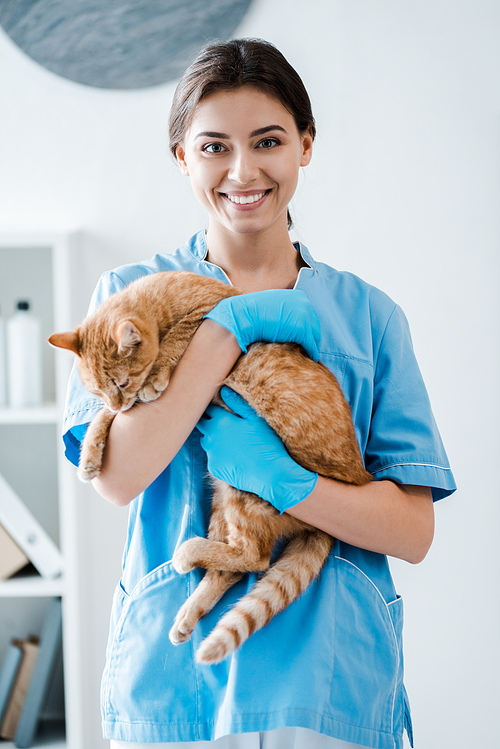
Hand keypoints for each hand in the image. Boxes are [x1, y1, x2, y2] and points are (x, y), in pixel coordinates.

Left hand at [197, 386, 317, 513]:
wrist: (269, 474)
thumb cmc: (265, 443)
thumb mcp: (255, 419)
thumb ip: (237, 403)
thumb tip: (223, 390)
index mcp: (220, 421)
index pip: (207, 408)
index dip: (211, 406)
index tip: (217, 407)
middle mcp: (211, 436)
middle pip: (201, 423)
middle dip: (207, 420)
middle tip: (221, 422)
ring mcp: (210, 453)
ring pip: (205, 440)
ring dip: (212, 437)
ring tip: (228, 440)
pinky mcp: (213, 467)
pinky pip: (212, 457)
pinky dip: (219, 455)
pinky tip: (233, 456)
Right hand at [203, 289, 320, 360]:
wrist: (244, 316)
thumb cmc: (253, 312)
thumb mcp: (272, 304)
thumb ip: (282, 308)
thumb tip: (285, 318)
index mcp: (298, 296)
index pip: (308, 313)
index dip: (307, 324)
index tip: (305, 334)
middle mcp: (304, 303)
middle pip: (314, 323)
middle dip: (312, 334)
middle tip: (309, 345)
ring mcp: (304, 316)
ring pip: (314, 334)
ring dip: (312, 344)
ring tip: (309, 352)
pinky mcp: (302, 330)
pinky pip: (311, 343)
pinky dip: (312, 351)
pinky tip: (311, 357)